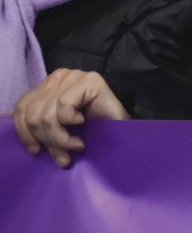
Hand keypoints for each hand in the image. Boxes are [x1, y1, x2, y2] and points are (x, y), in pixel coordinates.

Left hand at [11, 69, 127, 167]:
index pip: (22, 107)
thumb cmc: (97, 131)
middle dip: (48, 140)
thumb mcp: (60, 129)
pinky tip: (82, 124)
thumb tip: (30, 145)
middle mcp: (58, 77)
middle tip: (63, 156)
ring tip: (74, 146)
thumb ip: (43, 128)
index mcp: (48, 86)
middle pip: (33, 114)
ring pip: (46, 113)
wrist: (128, 130)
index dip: (24, 132)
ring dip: (59, 137)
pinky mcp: (88, 81)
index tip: (36, 151)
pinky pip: (63, 106)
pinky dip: (70, 121)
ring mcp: (73, 76)